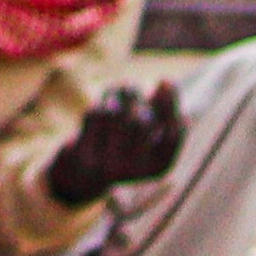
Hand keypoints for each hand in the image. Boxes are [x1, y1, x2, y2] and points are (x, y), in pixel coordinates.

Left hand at [46, 77, 186, 208]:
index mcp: (157, 168)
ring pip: (114, 114)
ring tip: (121, 90)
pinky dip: (101, 103)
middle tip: (132, 88)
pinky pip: (95, 116)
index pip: (171, 135)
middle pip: (141, 122)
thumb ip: (163, 110)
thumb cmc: (124, 145)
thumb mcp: (150, 131)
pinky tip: (104, 103)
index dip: (170, 104)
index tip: (164, 81)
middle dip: (136, 97)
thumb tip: (167, 83)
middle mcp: (135, 171)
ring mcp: (107, 166)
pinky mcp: (84, 156)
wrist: (84, 173)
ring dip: (118, 95)